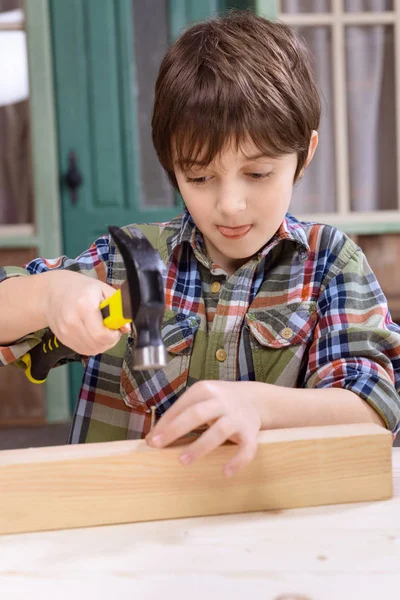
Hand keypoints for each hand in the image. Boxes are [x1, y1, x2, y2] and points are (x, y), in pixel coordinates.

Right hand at [43, 270, 129, 355]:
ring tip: (101, 330)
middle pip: (98, 344)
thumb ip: (118, 307)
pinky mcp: (62, 339)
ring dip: (102, 344)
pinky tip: (92, 334)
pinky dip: (92, 346)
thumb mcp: (103, 289)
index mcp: (84, 305)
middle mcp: (72, 321)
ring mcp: (65, 332)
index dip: (114, 335)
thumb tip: (126, 327)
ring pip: (91, 350)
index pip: (102, 334)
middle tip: (110, 329)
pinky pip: (83, 350)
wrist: (51, 292)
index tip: (116, 327)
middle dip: (110, 340)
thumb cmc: (80, 288)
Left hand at [146, 380, 264, 477]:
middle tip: (158, 445)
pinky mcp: (250, 433)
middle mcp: (221, 402)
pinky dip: (237, 461)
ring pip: (219, 430)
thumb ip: (178, 415)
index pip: (182, 406)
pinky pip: (246, 448)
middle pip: (197, 414)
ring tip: (183, 461)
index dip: (165, 423)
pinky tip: (226, 472)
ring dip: (200, 446)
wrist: (254, 400)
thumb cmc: (218, 403)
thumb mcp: (199, 400)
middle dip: (176, 429)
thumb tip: (151, 439)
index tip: (152, 440)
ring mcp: (237, 417)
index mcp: (205, 391)